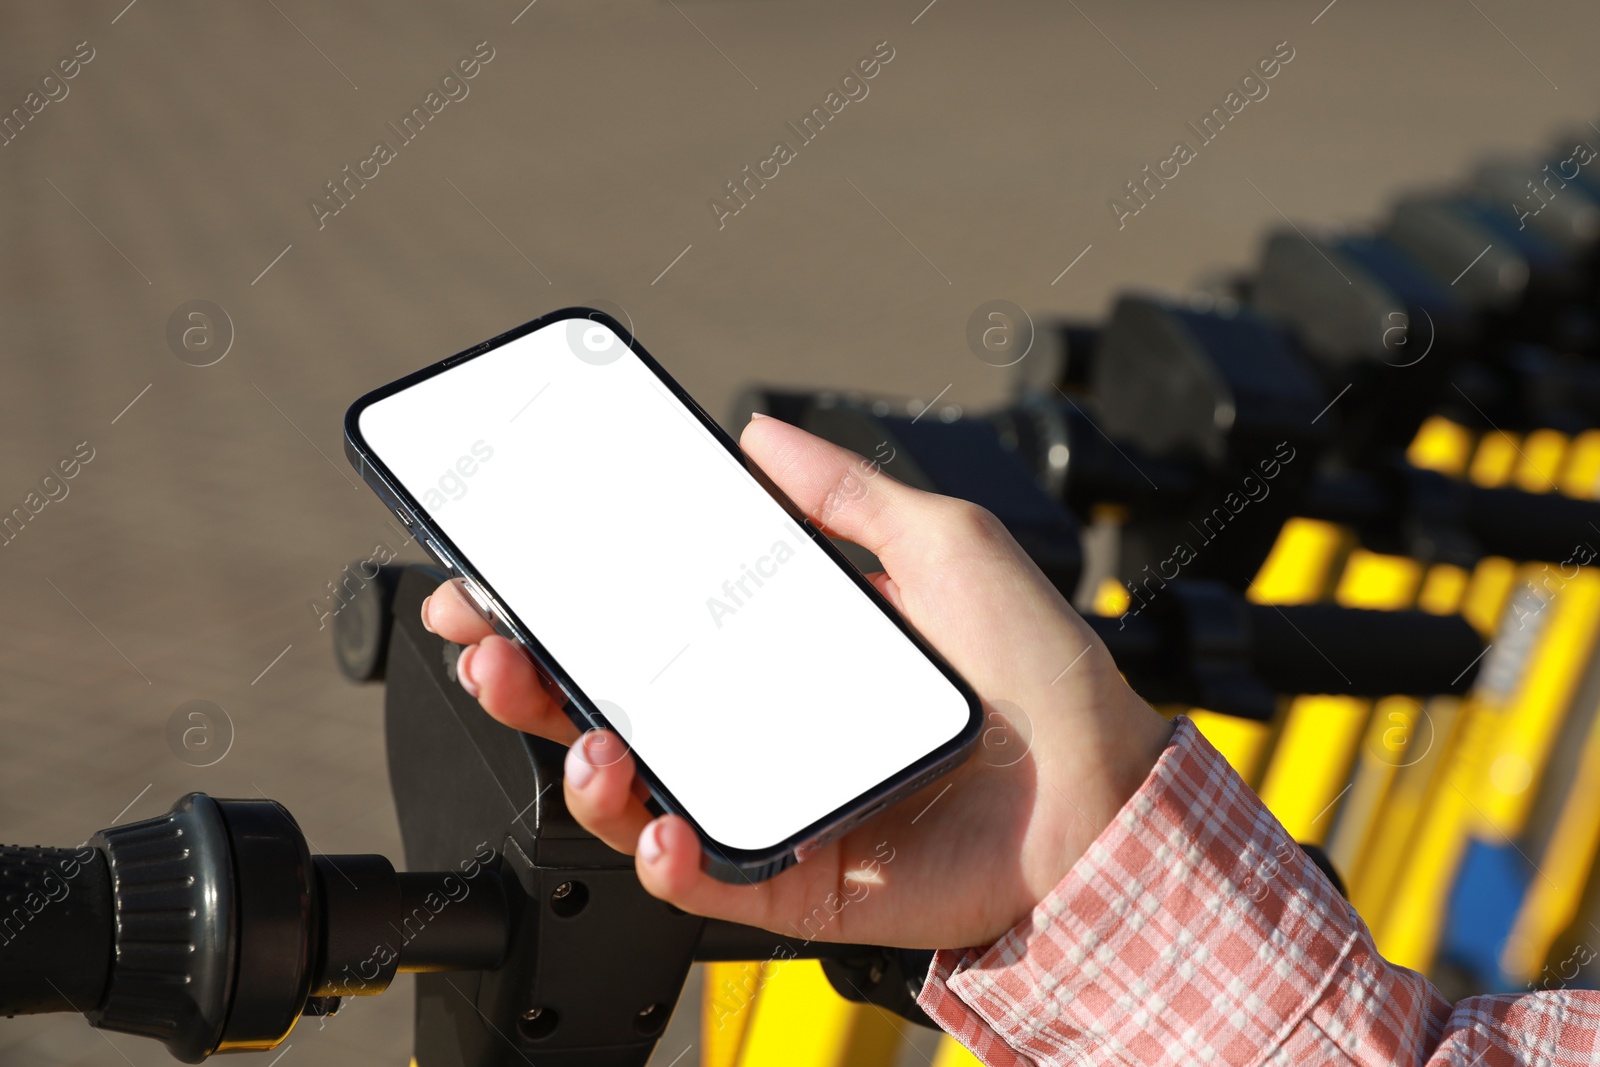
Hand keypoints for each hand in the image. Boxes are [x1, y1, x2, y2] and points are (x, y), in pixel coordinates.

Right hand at [423, 414, 1173, 949]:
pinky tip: (660, 823)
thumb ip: (849, 494)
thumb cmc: (1039, 672)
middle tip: (490, 643)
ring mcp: (772, 800)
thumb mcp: (944, 545)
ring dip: (580, 764)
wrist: (1102, 798)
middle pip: (617, 703)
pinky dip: (664, 856)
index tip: (507, 574)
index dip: (569, 602)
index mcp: (783, 647)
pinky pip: (705, 876)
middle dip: (533, 675)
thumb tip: (763, 433)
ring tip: (583, 732)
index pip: (649, 621)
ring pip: (636, 792)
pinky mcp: (794, 875)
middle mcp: (762, 722)